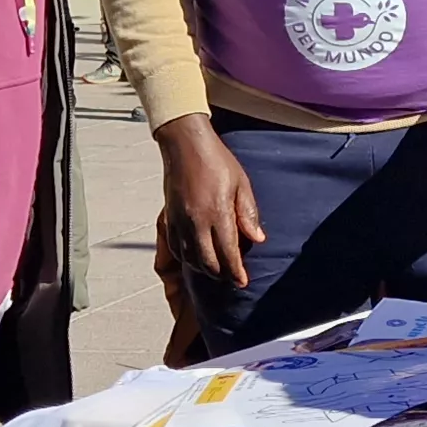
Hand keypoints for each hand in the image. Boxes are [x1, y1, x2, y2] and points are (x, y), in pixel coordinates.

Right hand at [153, 113, 265, 288]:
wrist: (185, 144)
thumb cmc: (216, 160)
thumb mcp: (242, 183)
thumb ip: (248, 213)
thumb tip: (257, 239)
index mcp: (217, 212)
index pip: (228, 253)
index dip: (236, 271)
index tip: (242, 282)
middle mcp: (196, 221)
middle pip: (207, 262)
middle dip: (220, 274)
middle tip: (232, 276)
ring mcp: (180, 221)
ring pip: (190, 259)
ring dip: (204, 268)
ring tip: (217, 269)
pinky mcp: (169, 217)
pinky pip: (176, 248)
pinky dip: (186, 258)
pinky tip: (196, 257)